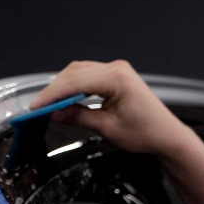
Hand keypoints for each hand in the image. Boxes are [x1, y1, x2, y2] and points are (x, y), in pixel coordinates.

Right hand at [31, 60, 193, 158]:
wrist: (166, 135)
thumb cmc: (146, 132)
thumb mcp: (107, 128)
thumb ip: (78, 117)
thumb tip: (56, 114)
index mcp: (116, 79)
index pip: (74, 82)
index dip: (51, 95)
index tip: (37, 106)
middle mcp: (116, 69)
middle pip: (74, 73)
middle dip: (54, 90)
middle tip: (38, 108)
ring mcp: (116, 70)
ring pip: (78, 72)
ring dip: (62, 87)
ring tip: (49, 104)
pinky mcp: (115, 76)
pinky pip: (88, 75)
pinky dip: (73, 86)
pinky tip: (65, 98)